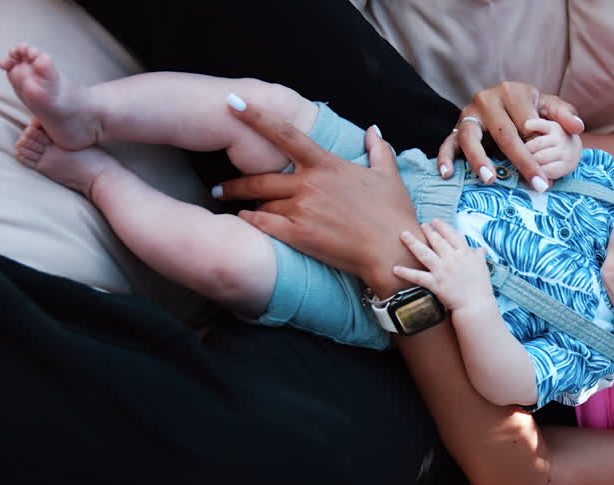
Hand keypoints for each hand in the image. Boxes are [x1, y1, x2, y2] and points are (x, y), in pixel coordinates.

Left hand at [213, 101, 420, 295]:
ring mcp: (302, 210)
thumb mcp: (389, 176)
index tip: (232, 104)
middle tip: (220, 187)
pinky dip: (251, 222)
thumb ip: (378, 150)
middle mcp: (310, 184)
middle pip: (260, 177)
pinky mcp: (299, 235)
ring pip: (263, 203)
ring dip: (252, 207)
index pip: (284, 134)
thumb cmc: (393, 214)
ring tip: (241, 211)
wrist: (392, 250)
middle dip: (235, 182)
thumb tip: (373, 129)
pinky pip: (263, 224)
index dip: (255, 117)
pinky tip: (245, 221)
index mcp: (327, 165)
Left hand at [393, 219, 495, 315]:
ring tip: (404, 234)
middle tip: (421, 225)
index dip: (443, 227)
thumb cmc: (481, 286)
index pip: (452, 236)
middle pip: (437, 241)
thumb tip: (481, 249)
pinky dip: (406, 273)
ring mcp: (442, 270)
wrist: (476, 304)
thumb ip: (479, 255)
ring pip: (424, 253)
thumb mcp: (483, 267)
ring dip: (413, 242)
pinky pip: (418, 276)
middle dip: (428, 231)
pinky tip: (395, 268)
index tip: (436, 221)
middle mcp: (452, 259)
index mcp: (464, 253)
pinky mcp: (435, 283)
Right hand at [436, 81, 584, 189]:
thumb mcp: (547, 105)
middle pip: (504, 133)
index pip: (527, 123)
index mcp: (512, 92)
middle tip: (536, 185)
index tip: (548, 175)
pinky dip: (445, 158)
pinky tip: (448, 174)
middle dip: (522, 161)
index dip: (539, 149)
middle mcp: (487, 100)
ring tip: (491, 179)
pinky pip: (448, 143)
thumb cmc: (527, 107)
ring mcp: (469, 114)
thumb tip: (578, 128)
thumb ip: (563, 114)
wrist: (501, 100)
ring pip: (471, 137)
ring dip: (479, 160)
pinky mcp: (456, 127)